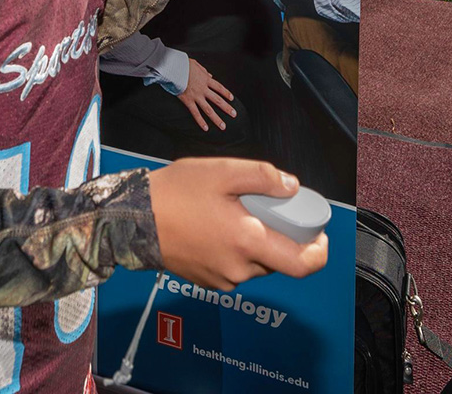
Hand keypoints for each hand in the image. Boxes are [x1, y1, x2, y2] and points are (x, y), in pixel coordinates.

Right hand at [149, 159, 328, 289]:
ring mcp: (221, 279)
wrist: (132, 219)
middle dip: (280, 234)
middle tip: (265, 207)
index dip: (319, 250)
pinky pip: (236, 266)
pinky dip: (237, 248)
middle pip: (279, 259)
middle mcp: (238, 269)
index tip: (318, 232)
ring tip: (233, 211)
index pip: (302, 264)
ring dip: (256, 240)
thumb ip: (263, 177)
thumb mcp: (222, 171)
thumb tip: (292, 187)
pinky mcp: (207, 280)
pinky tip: (217, 225)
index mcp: (247, 243)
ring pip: (256, 262)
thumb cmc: (176, 192)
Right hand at [178, 59, 236, 131]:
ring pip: (208, 109)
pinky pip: (195, 113)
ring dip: (216, 118)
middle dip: (227, 108)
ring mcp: (196, 96)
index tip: (232, 98)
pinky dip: (200, 121)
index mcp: (205, 80)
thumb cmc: (183, 65)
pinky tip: (206, 128)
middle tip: (234, 114)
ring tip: (223, 126)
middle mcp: (203, 89)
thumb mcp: (196, 65)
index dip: (226, 93)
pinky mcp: (188, 101)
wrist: (173, 68)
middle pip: (217, 100)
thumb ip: (204, 71)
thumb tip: (210, 75)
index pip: (219, 88)